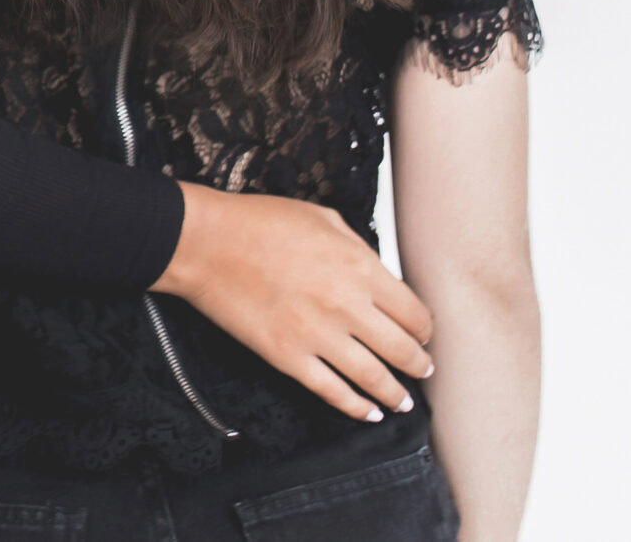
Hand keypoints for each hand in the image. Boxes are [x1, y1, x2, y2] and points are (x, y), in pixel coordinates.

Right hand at [156, 181, 435, 421]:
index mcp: (361, 268)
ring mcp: (318, 335)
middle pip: (403, 351)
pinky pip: (332, 391)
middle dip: (419, 365)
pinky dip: (355, 407)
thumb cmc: (258, 222)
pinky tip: (367, 412)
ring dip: (395, 394)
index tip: (423, 335)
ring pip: (374, 378)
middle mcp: (347, 307)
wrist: (205, 243)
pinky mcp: (288, 356)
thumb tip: (379, 276)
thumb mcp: (323, 217)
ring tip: (403, 401)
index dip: (425, 329)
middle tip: (422, 370)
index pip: (415, 314)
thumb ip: (360, 248)